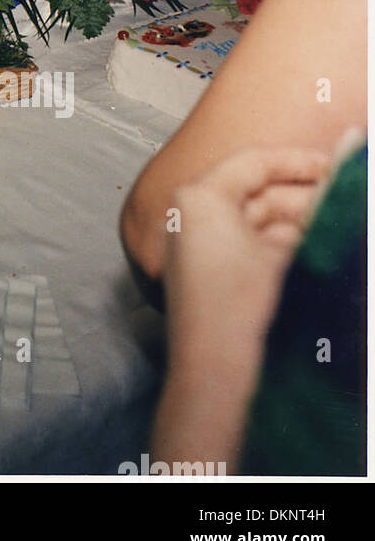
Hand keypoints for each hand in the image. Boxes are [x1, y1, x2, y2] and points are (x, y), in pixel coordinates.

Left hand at [153, 145, 331, 469]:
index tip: (341, 166)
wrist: (219, 380)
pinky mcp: (210, 279)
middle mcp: (190, 216)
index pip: (255, 162)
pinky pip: (253, 250)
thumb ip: (322, 209)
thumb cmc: (248, 310)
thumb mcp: (291, 254)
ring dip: (302, 225)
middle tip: (351, 203)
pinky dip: (287, 249)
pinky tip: (321, 255)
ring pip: (259, 224)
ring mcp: (197, 248)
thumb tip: (350, 160)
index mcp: (199, 197)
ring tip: (343, 230)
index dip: (301, 161)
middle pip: (259, 193)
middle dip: (308, 197)